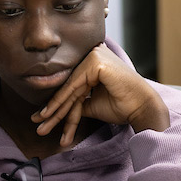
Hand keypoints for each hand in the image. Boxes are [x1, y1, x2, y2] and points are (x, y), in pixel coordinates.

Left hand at [31, 44, 170, 145]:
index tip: (43, 119)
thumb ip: (78, 100)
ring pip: (69, 89)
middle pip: (69, 86)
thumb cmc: (123, 105)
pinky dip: (62, 103)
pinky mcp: (96, 62)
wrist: (142, 107)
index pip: (72, 84)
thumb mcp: (93, 103)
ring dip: (55, 111)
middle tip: (39, 127)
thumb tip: (58, 108)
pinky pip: (74, 87)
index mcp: (94, 60)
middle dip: (53, 110)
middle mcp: (94, 53)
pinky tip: (50, 116)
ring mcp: (95, 55)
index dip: (58, 104)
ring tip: (43, 127)